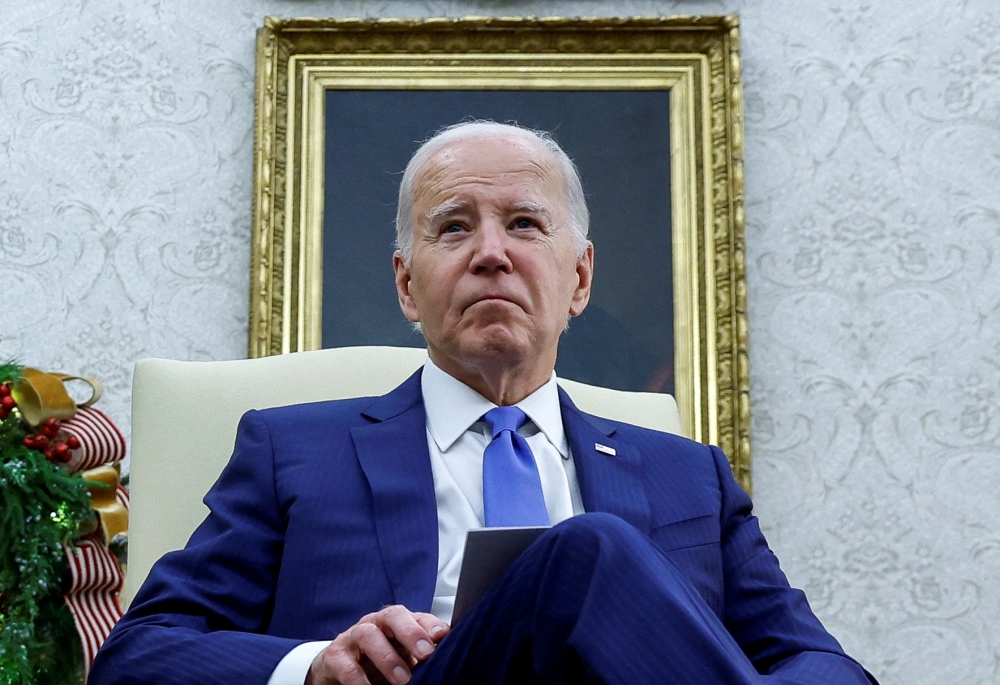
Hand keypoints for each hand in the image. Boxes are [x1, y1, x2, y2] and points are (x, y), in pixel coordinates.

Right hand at [306, 605, 449, 684]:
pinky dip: (359, 680)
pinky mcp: (335, 656)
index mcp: (396, 622)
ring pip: (367, 635)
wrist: (339, 670)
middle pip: (392, 615)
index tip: (443, 637)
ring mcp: (353, 637)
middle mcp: (375, 623)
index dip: (430, 624)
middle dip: (411, 632)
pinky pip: (346, 666)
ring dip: (387, 657)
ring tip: (402, 680)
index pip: (416, 615)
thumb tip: (447, 658)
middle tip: (425, 654)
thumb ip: (421, 654)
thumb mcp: (402, 656)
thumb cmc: (377, 661)